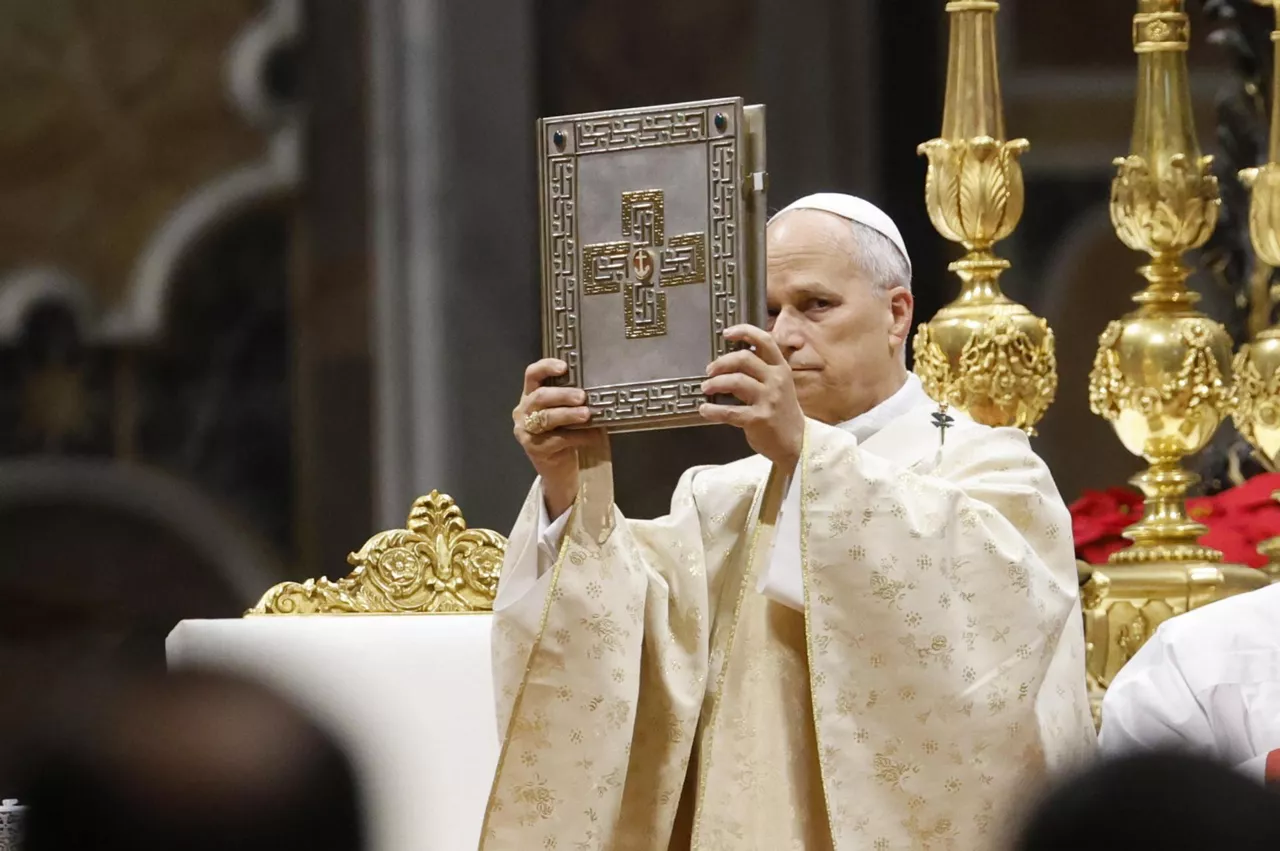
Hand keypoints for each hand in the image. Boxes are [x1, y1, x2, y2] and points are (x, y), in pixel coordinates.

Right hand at [513, 359, 601, 517]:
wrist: (558, 470)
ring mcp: (526, 431)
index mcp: (530, 396)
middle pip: (539, 397)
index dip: (546, 367)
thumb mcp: (566, 415)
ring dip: (568, 415)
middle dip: (562, 395)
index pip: (532, 375)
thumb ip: (573, 402)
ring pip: (545, 418)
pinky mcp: (534, 449)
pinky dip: (578, 437)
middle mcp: (523, 411)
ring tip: (587, 414)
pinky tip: (593, 436)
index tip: (564, 367)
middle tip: (582, 397)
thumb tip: (599, 391)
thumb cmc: (564, 435)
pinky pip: (557, 440)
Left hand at [699, 325, 804, 472]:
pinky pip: (730, 411)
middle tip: (709, 371)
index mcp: (780, 369)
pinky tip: (704, 410)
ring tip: (706, 388)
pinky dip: (713, 410)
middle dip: (721, 363)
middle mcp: (776, 380)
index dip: (744, 332)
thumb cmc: (782, 413)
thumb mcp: (779, 386)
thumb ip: (761, 371)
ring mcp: (769, 399)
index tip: (727, 333)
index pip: (764, 341)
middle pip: (744, 359)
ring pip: (736, 381)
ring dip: (715, 383)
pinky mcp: (759, 418)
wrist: (797, 443)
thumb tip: (731, 361)